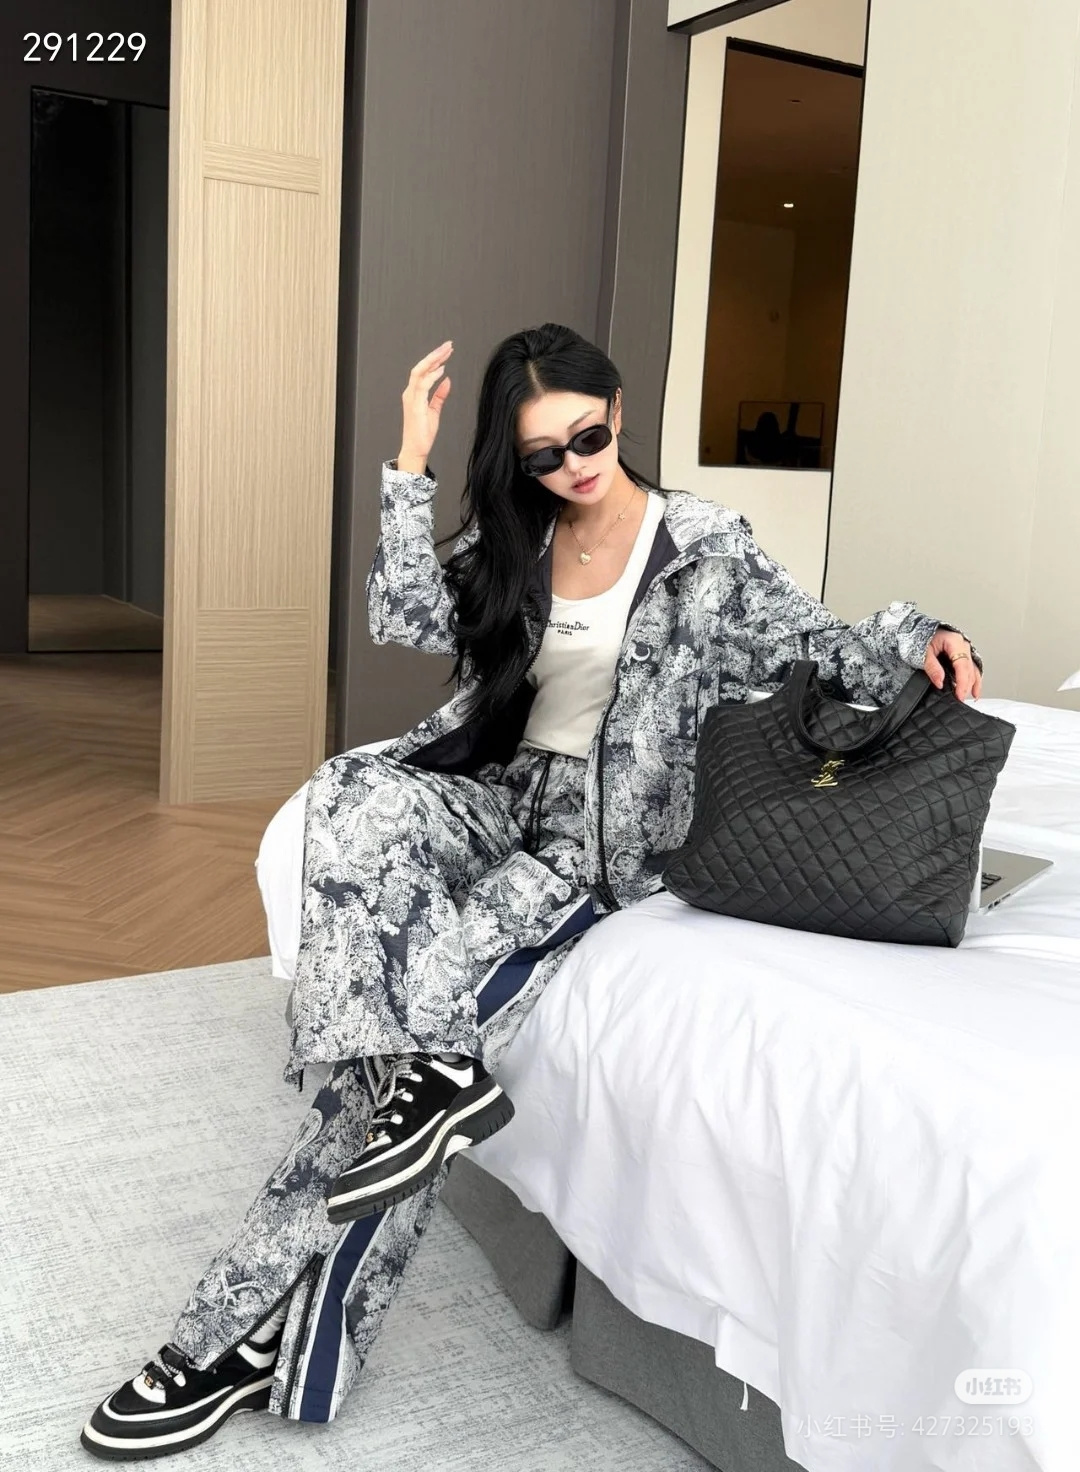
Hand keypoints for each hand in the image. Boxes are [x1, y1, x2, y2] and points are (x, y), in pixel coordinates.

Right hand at [398, 341, 452, 468]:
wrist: (416, 449)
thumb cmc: (422, 433)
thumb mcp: (435, 410)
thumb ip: (440, 395)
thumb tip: (447, 380)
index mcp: (414, 393)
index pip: (424, 370)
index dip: (435, 359)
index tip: (447, 351)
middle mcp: (410, 393)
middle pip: (421, 366)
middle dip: (435, 354)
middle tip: (448, 345)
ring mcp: (411, 398)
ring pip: (420, 371)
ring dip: (434, 360)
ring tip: (446, 352)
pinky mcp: (415, 405)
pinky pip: (422, 385)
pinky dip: (432, 376)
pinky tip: (441, 369)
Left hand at [924, 628, 981, 699]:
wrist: (915, 630)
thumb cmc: (918, 637)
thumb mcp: (922, 652)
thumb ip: (932, 667)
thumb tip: (940, 682)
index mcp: (954, 641)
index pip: (962, 665)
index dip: (962, 681)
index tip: (959, 694)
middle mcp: (962, 644)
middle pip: (969, 668)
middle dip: (966, 685)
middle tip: (960, 699)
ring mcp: (963, 649)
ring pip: (973, 668)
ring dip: (973, 683)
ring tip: (972, 697)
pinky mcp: (961, 654)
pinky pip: (971, 667)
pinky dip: (973, 679)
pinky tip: (974, 690)